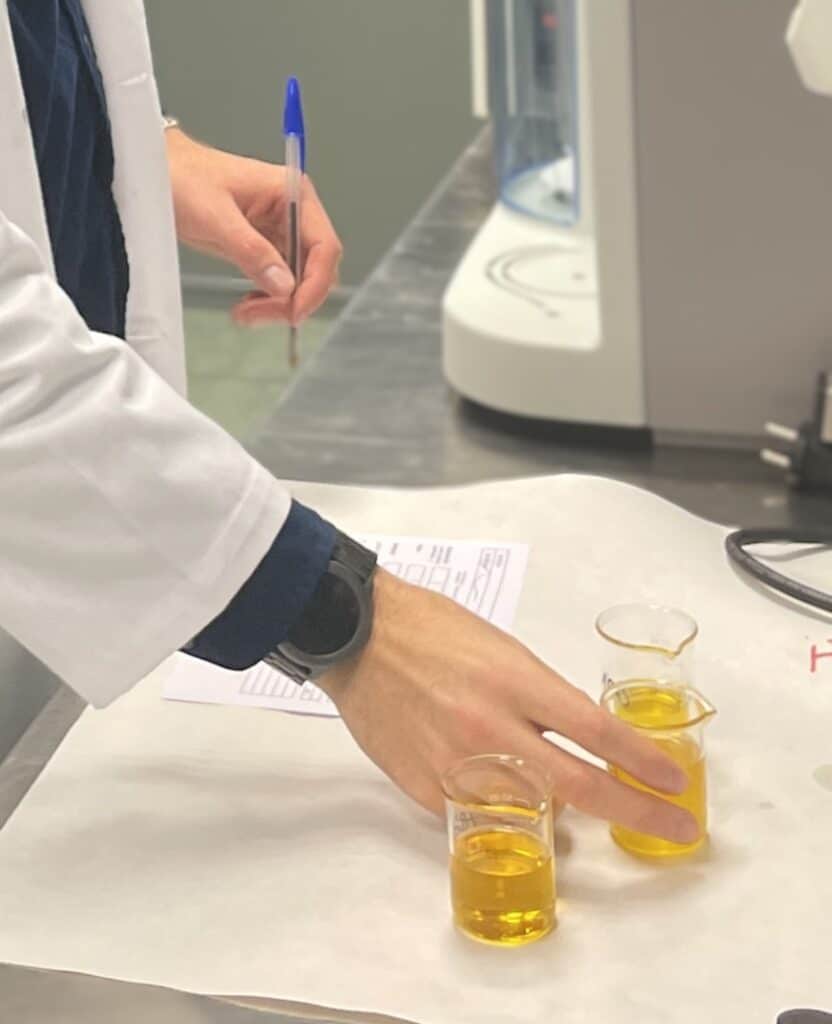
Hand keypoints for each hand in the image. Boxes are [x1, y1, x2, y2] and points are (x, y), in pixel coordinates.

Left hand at [166, 129, 341, 325]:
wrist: (161, 172)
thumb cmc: (183, 178)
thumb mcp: (214, 216)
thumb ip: (252, 251)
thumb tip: (285, 286)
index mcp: (293, 194)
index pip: (324, 246)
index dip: (315, 284)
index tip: (295, 311)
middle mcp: (294, 213)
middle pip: (316, 269)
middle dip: (293, 299)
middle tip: (257, 315)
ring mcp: (282, 231)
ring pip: (300, 281)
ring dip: (279, 304)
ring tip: (245, 313)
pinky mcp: (266, 247)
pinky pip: (281, 282)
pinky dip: (269, 299)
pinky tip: (249, 304)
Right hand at [318, 571, 700, 842]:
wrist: (357, 636)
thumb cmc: (431, 629)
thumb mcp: (501, 649)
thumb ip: (538, 699)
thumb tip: (573, 741)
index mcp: (514, 681)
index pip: (596, 731)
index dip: (644, 762)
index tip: (674, 783)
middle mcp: (490, 728)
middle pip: (578, 785)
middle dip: (635, 809)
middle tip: (674, 827)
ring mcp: (455, 763)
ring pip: (530, 812)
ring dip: (560, 812)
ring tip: (566, 800)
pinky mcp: (423, 786)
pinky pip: (477, 814)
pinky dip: (499, 808)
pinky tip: (498, 789)